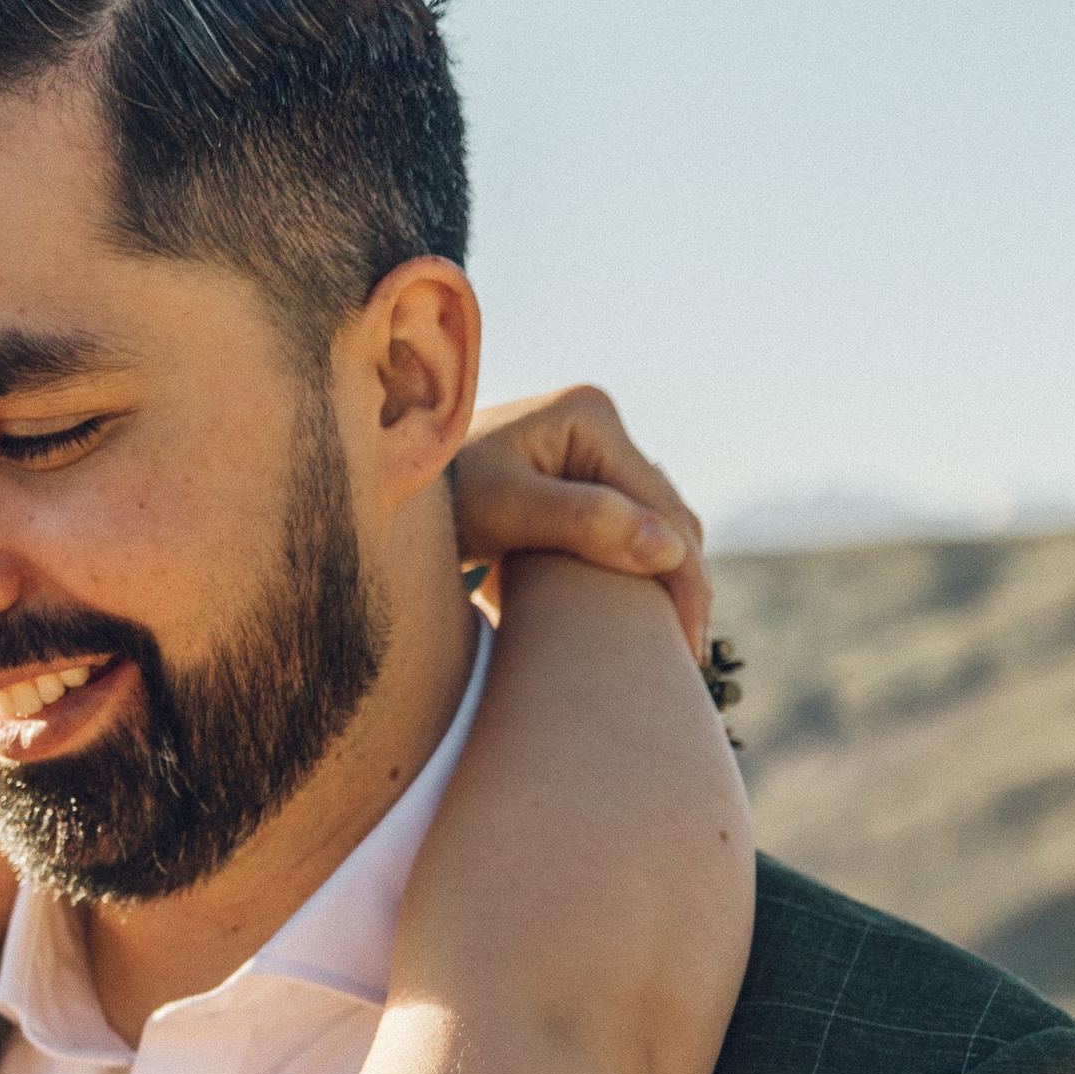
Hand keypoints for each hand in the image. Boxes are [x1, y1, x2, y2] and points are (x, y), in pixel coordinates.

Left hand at [449, 385, 711, 660]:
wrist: (385, 492)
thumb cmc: (435, 496)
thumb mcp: (505, 509)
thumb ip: (583, 522)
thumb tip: (668, 550)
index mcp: (591, 418)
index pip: (661, 505)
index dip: (684, 576)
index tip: (688, 643)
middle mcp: (597, 429)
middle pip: (666, 514)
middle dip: (683, 583)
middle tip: (689, 655)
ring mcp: (586, 457)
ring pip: (650, 526)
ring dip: (662, 581)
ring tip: (671, 644)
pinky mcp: (570, 487)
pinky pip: (620, 533)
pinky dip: (632, 573)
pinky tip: (636, 618)